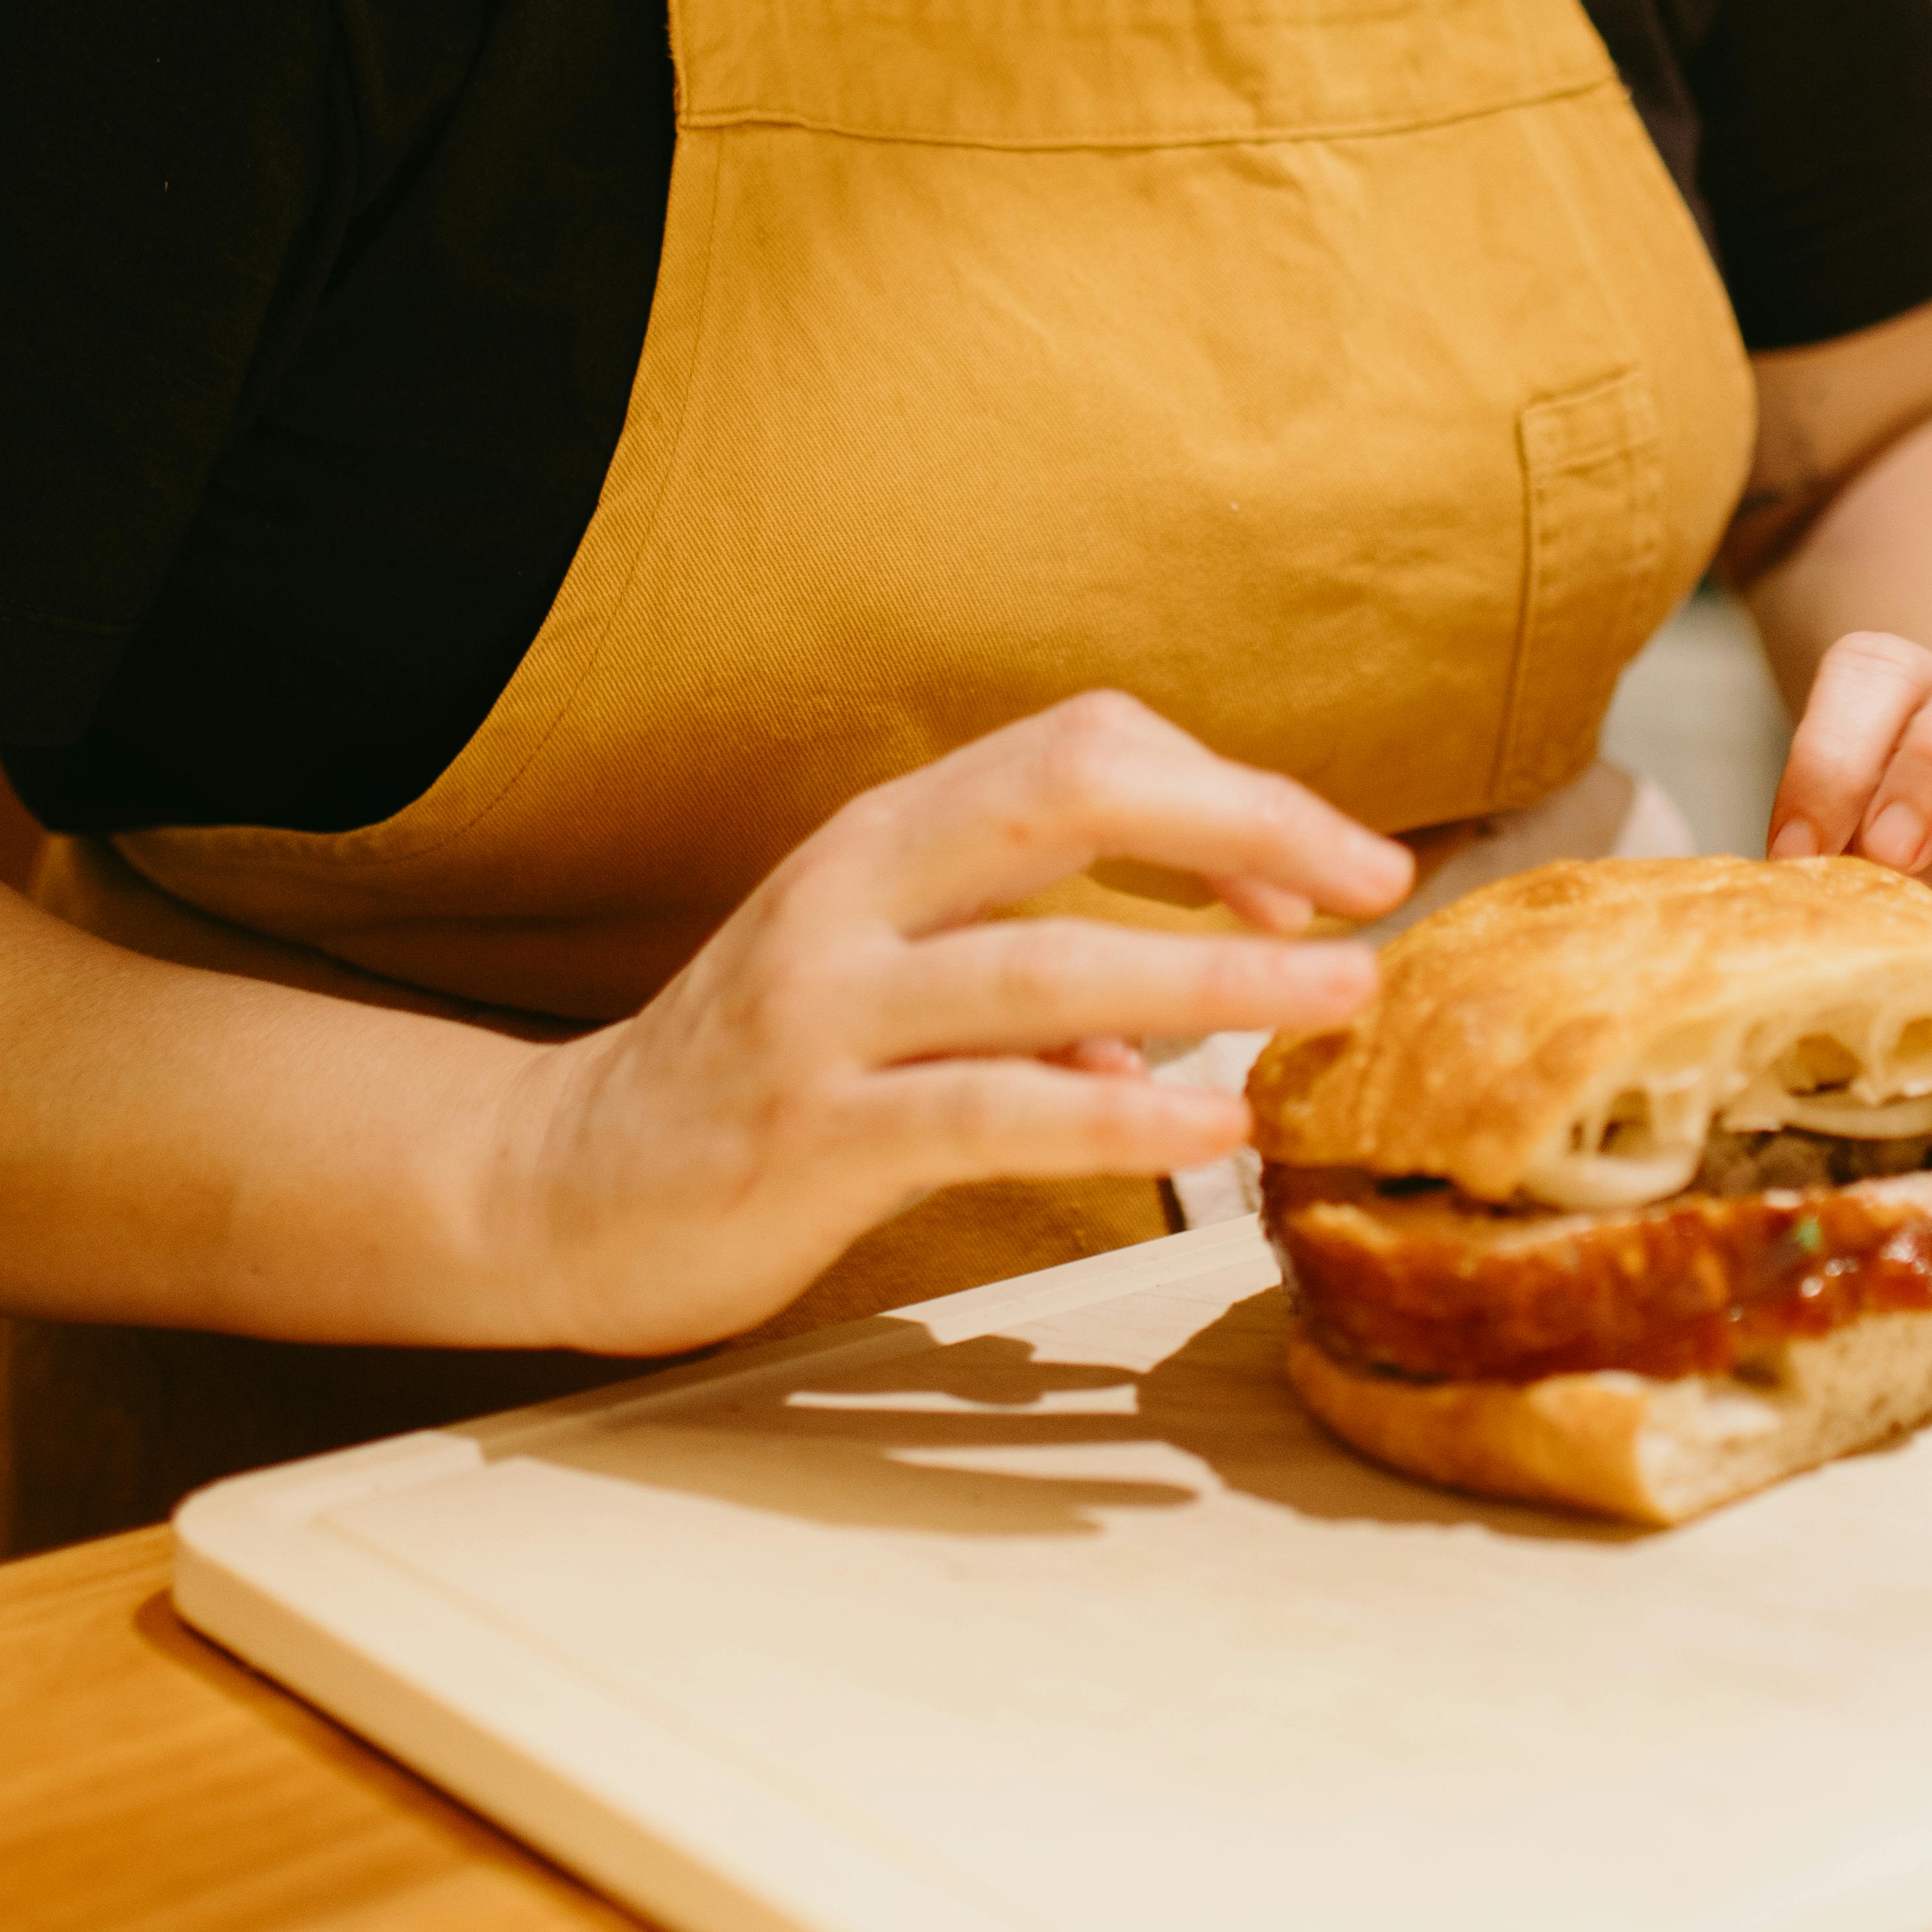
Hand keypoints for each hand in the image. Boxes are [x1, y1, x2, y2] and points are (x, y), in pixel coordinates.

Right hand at [487, 690, 1410, 1354]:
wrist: (555, 1184)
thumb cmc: (751, 1080)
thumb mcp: (890, 988)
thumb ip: (1026, 977)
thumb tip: (1182, 1023)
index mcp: (887, 837)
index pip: (1081, 747)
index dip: (1221, 790)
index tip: (1323, 869)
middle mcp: (854, 893)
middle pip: (1069, 790)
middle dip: (1242, 825)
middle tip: (1376, 884)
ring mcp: (824, 1011)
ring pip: (1044, 961)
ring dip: (1213, 978)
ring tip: (1338, 997)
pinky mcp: (808, 1135)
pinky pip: (986, 1112)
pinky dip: (1112, 1120)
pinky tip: (1206, 1131)